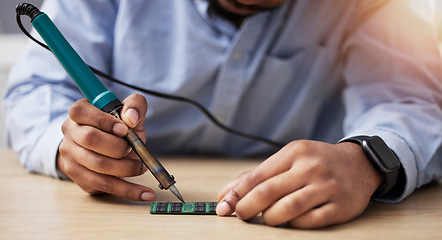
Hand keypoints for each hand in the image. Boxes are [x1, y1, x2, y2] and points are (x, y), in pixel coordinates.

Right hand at [57, 93, 155, 200]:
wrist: (104, 148)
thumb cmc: (117, 128)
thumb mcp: (128, 113)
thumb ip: (134, 105)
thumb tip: (131, 117)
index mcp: (79, 113)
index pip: (81, 112)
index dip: (104, 121)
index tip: (125, 129)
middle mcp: (70, 134)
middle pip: (90, 139)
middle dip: (118, 146)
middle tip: (134, 149)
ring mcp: (71, 157)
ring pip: (97, 165)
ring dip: (126, 168)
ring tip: (141, 167)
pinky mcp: (79, 178)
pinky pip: (104, 186)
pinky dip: (128, 190)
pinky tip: (145, 193)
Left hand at [216, 140, 382, 227]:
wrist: (359, 164)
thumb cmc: (316, 162)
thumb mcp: (289, 158)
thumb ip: (258, 175)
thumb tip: (226, 194)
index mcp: (294, 153)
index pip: (258, 176)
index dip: (236, 193)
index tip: (223, 206)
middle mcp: (311, 168)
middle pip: (268, 192)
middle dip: (247, 207)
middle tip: (240, 215)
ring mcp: (326, 187)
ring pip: (287, 209)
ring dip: (269, 218)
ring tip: (266, 218)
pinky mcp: (339, 207)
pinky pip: (309, 221)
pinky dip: (294, 224)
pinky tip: (291, 220)